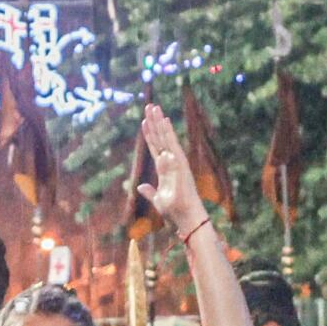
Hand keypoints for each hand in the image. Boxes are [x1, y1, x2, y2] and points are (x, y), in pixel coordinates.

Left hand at [136, 103, 208, 239]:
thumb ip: (149, 192)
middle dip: (154, 123)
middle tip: (149, 106)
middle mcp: (172, 163)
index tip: (144, 122)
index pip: (156, 148)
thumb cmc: (175, 212)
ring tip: (154, 107)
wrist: (186, 219)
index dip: (149, 135)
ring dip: (160, 122)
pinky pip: (172, 145)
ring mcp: (176, 162)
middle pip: (160, 139)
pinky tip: (163, 120)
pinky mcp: (181, 164)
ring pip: (166, 138)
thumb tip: (140, 186)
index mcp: (165, 170)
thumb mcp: (158, 200)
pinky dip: (168, 133)